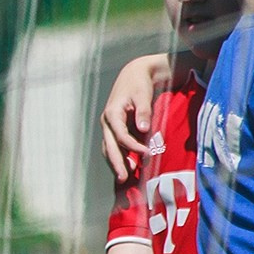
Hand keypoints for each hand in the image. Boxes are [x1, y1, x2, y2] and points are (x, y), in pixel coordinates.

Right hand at [100, 54, 167, 182]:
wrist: (134, 74)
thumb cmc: (138, 84)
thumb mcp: (142, 94)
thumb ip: (143, 112)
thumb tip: (143, 129)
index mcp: (112, 113)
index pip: (120, 135)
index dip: (133, 146)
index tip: (147, 153)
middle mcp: (107, 122)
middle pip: (110, 146)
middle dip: (116, 163)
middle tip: (123, 178)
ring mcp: (110, 126)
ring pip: (110, 148)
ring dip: (116, 162)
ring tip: (124, 177)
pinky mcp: (116, 128)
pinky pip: (116, 145)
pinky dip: (121, 156)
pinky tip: (129, 166)